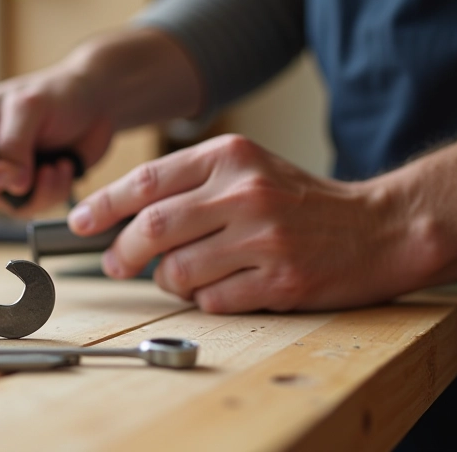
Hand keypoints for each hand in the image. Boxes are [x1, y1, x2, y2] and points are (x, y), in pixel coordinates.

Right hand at [0, 28, 203, 214]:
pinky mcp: (33, 185)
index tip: (10, 172)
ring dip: (42, 191)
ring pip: (13, 205)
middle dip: (19, 187)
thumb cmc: (61, 92)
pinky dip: (55, 192)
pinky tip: (66, 167)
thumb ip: (14, 145)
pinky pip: (37, 206)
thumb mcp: (30, 107)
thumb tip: (12, 184)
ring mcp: (9, 172)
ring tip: (59, 164)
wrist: (98, 102)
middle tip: (45, 168)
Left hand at [67, 134, 426, 312]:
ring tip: (183, 276)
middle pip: (152, 227)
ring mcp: (264, 237)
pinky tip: (222, 288)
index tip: (79, 221)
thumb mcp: (245, 169)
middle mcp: (244, 191)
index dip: (103, 204)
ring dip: (167, 281)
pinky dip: (204, 300)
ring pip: (176, 270)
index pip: (147, 181)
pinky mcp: (281, 278)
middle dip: (122, 251)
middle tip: (115, 262)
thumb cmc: (299, 201)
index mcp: (230, 156)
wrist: (377, 228)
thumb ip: (188, 184)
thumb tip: (122, 215)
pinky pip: (211, 300)